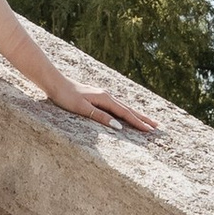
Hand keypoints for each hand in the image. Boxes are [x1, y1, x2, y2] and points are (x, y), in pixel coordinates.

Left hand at [42, 77, 159, 134]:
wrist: (56, 83)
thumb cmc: (66, 97)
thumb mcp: (83, 109)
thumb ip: (101, 117)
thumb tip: (119, 126)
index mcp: (105, 99)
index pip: (125, 114)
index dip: (138, 123)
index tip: (150, 130)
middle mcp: (107, 96)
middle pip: (129, 109)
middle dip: (143, 118)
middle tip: (157, 126)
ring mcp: (103, 96)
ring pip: (124, 107)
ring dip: (136, 114)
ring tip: (147, 121)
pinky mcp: (99, 97)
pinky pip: (117, 106)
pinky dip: (126, 111)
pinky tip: (127, 114)